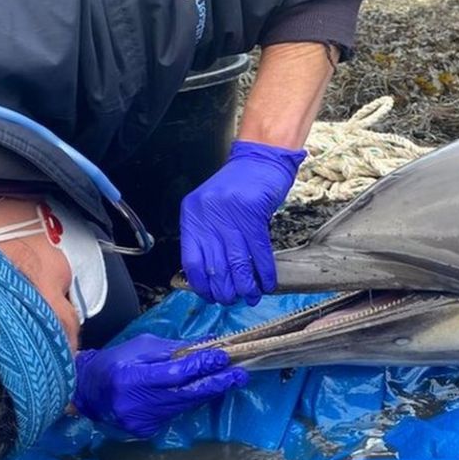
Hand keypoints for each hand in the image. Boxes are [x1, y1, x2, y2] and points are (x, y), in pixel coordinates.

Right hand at [72, 334, 247, 437]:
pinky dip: (190, 401)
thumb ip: (174, 349)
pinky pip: (175, 413)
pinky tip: (205, 392)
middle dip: (215, 383)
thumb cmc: (116, 362)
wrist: (88, 391)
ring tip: (230, 380)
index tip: (222, 357)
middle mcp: (136, 403)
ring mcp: (140, 420)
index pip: (174, 374)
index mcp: (131, 378)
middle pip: (184, 394)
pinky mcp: (145, 430)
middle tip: (239, 375)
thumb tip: (208, 344)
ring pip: (184, 405)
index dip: (201, 366)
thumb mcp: (142, 347)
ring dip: (208, 392)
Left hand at [180, 140, 305, 305]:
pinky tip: (266, 283)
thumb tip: (212, 276)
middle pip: (215, 266)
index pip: (192, 261)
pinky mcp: (254, 213)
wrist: (260, 159)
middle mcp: (208, 215)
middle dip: (225, 290)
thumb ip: (208, 236)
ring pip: (238, 263)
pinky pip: (259, 253)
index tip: (211, 296)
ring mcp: (231, 214)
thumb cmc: (237, 186)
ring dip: (246, 286)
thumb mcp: (212, 208)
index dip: (202, 285)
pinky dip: (264, 272)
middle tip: (233, 300)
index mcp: (192, 215)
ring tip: (251, 296)